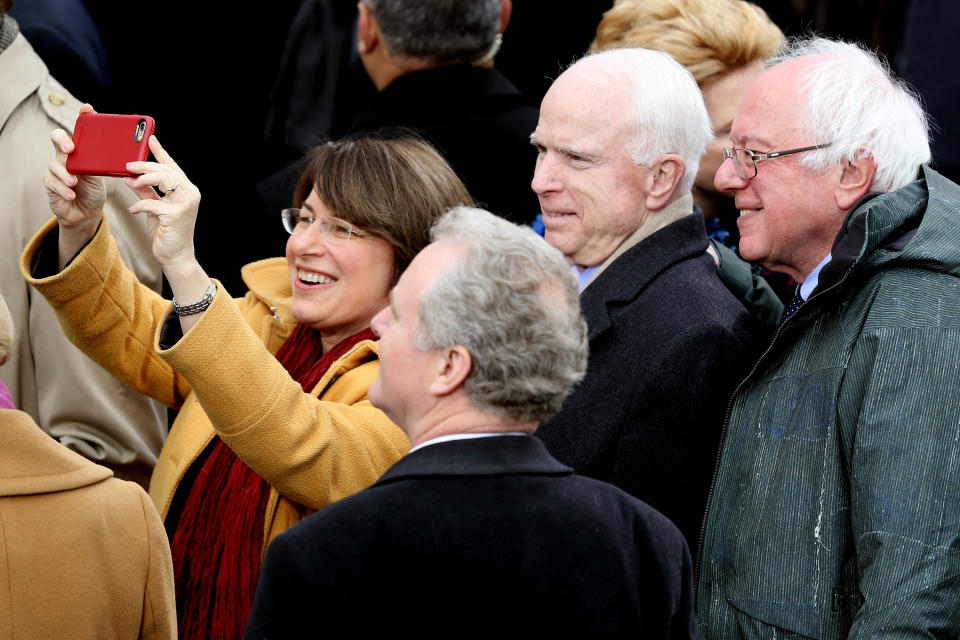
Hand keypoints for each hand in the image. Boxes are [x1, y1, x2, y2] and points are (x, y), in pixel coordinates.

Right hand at [45, 104, 105, 240]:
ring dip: (65, 174)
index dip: (82, 118)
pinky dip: (63, 189)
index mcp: (81, 151)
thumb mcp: (103, 177)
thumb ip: (107, 165)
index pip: (79, 129)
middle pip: (57, 138)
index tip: (87, 109)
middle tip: (71, 148)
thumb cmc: (94, 191)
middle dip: (63, 140)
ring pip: (55, 164)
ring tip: (74, 182)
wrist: (85, 212)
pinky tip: (71, 194)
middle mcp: (66, 156)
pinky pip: (52, 182)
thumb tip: (127, 157)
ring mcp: (56, 169)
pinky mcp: (50, 184)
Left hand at [125, 136, 201, 268]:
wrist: (176, 256)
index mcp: (187, 190)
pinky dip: (139, 205)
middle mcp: (189, 194)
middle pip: (166, 170)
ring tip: (131, 183)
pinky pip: (152, 203)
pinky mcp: (175, 215)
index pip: (172, 166)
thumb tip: (130, 177)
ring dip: (143, 179)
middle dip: (144, 166)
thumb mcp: (154, 207)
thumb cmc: (167, 232)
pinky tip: (133, 209)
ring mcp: (184, 204)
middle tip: (127, 166)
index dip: (160, 151)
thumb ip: (145, 191)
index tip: (150, 139)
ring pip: (163, 180)